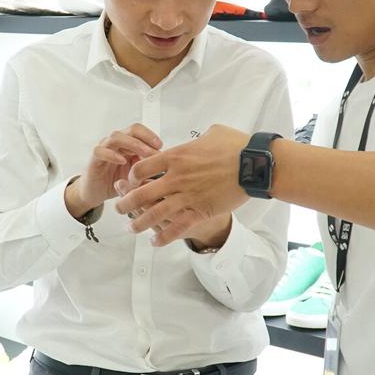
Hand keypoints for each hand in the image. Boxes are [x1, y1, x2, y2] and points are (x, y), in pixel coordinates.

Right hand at [65, 124, 161, 218]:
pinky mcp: (94, 159)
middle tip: (156, 148)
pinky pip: (100, 151)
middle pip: (131, 130)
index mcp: (129, 144)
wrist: (97, 193)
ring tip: (143, 153)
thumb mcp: (139, 177)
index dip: (151, 136)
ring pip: (116, 136)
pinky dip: (112, 154)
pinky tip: (122, 160)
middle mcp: (117, 143)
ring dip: (132, 144)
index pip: (140, 131)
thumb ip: (149, 170)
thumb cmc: (117, 182)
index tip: (161, 146)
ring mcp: (105, 149)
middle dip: (145, 138)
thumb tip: (167, 167)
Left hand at [113, 124, 250, 245]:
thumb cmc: (237, 146)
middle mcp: (176, 178)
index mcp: (176, 156)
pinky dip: (163, 237)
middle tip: (119, 208)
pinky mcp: (200, 211)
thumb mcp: (213, 133)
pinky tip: (155, 241)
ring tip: (130, 229)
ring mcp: (187, 196)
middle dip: (125, 203)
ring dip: (138, 223)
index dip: (132, 176)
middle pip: (140, 193)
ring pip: (153, 214)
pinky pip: (176, 228)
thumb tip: (199, 138)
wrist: (255, 164)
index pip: (141, 168)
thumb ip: (198, 139)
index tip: (130, 181)